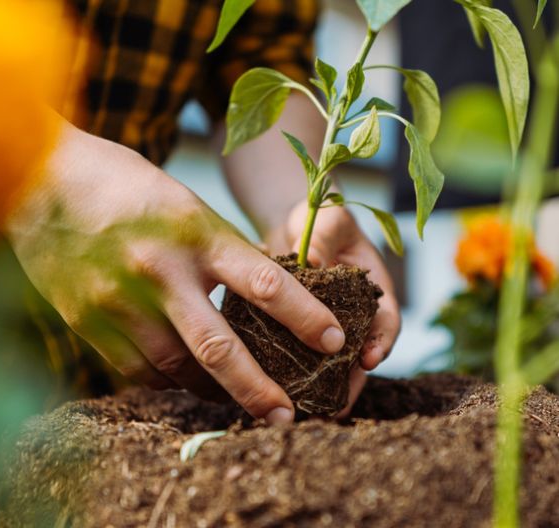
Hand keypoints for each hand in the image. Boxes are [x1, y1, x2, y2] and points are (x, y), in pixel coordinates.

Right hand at [4, 122, 348, 423]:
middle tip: (287, 415)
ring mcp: (118, 299)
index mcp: (194, 232)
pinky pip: (136, 368)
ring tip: (236, 399)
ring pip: (176, 367)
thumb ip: (217, 251)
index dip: (304, 317)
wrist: (40, 178)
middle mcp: (159, 270)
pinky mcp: (86, 320)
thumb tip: (258, 299)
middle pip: (218, 348)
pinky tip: (182, 380)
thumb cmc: (123, 185)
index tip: (334, 342)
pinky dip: (166, 379)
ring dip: (211, 390)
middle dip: (258, 389)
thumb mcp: (183, 204)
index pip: (264, 282)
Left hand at [265, 199, 401, 414]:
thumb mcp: (329, 220)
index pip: (386, 321)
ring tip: (312, 413)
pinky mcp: (299, 331)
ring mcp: (327, 326)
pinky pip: (300, 357)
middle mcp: (354, 315)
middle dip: (350, 382)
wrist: (295, 224)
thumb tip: (309, 261)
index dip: (381, 343)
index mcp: (373, 290)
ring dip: (324, 388)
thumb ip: (325, 238)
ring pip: (331, 363)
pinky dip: (296, 375)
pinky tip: (282, 394)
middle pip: (359, 354)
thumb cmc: (322, 217)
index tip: (369, 361)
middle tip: (336, 406)